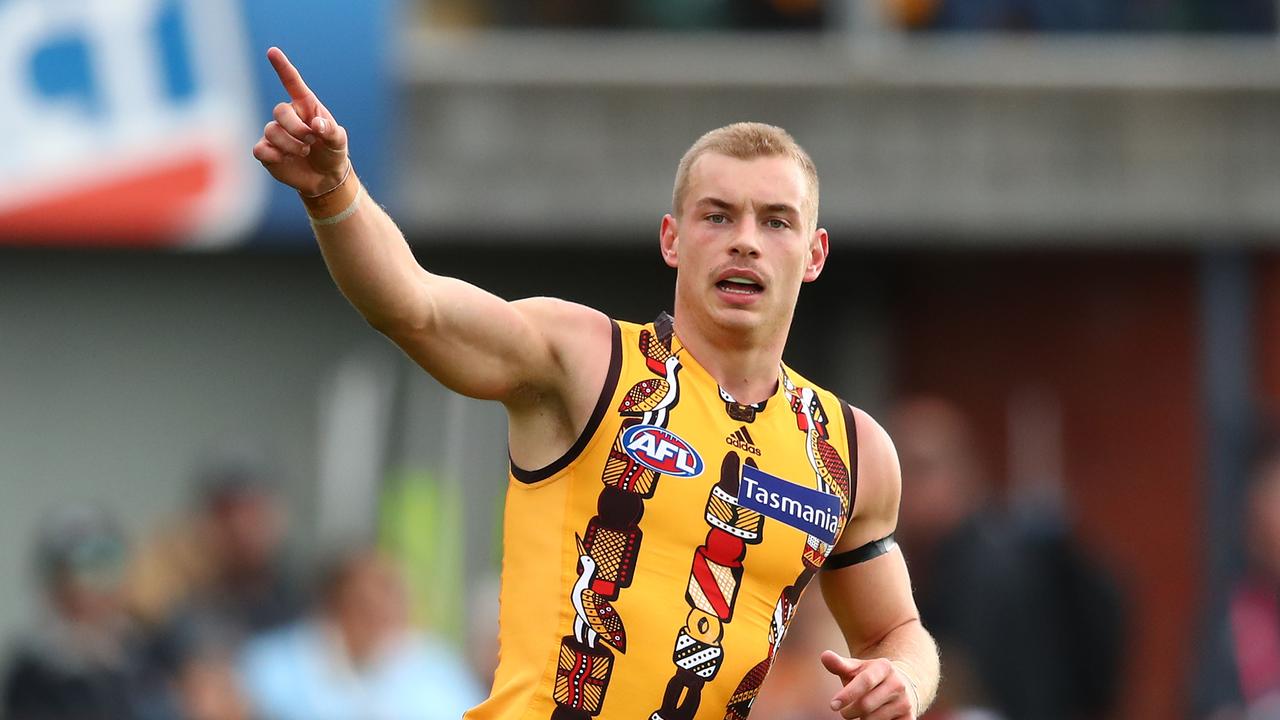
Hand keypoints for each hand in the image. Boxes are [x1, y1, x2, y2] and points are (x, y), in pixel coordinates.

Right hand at [252, 47, 349, 195]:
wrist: (325, 177)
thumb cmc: (332, 152)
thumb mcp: (339, 141)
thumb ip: (331, 131)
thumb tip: (317, 124)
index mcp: (306, 106)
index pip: (292, 82)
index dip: (282, 67)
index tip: (272, 52)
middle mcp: (288, 116)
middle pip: (279, 111)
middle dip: (296, 128)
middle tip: (310, 141)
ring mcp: (275, 133)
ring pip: (271, 131)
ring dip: (290, 144)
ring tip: (304, 151)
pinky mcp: (267, 151)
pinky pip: (260, 149)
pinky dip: (273, 155)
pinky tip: (285, 159)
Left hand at [821, 650, 917, 719]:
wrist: (900, 686)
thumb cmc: (869, 678)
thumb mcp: (856, 669)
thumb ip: (839, 665)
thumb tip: (825, 656)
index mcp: (884, 667)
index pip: (864, 682)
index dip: (847, 694)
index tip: (833, 705)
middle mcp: (897, 684)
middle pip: (866, 705)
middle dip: (849, 712)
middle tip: (845, 712)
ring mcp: (905, 702)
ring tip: (862, 713)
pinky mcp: (909, 717)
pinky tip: (874, 718)